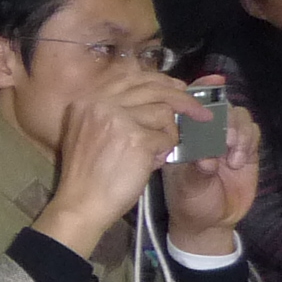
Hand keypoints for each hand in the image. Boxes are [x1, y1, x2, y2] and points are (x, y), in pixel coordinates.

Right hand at [35, 63, 191, 257]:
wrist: (81, 203)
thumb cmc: (89, 173)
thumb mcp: (91, 132)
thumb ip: (114, 112)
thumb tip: (154, 95)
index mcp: (87, 100)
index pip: (130, 78)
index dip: (159, 81)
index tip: (177, 88)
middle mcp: (100, 103)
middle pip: (152, 88)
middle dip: (182, 98)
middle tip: (200, 111)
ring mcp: (118, 119)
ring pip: (164, 111)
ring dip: (169, 132)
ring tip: (157, 151)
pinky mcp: (136, 138)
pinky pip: (168, 136)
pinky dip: (166, 150)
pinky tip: (153, 163)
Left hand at [161, 77, 260, 253]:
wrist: (212, 222)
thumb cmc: (190, 203)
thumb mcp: (188, 188)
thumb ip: (196, 171)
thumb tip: (207, 158)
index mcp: (181, 135)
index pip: (188, 105)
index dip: (200, 91)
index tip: (214, 83)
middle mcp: (203, 132)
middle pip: (218, 106)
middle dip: (223, 117)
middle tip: (225, 139)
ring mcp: (225, 139)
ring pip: (237, 116)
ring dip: (237, 131)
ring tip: (231, 154)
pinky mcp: (246, 148)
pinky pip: (252, 131)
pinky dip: (248, 140)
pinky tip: (238, 160)